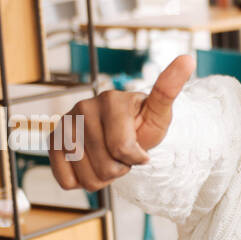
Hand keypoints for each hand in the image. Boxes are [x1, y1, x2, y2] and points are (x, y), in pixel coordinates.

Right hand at [48, 54, 194, 191]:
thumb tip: (188, 58)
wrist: (122, 132)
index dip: (136, 159)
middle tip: (122, 153)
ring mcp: (65, 124)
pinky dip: (82, 181)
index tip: (141, 151)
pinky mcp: (52, 141)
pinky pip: (66, 181)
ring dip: (102, 176)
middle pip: (106, 168)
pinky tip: (90, 163)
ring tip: (107, 157)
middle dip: (120, 168)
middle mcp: (83, 107)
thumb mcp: (159, 113)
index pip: (122, 150)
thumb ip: (169, 90)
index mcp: (111, 100)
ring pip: (88, 178)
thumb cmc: (142, 124)